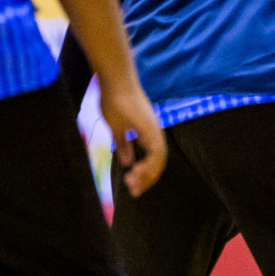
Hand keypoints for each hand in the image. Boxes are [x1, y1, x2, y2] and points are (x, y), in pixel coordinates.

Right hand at [100, 79, 166, 197]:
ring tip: (133, 184)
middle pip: (158, 162)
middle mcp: (154, 132)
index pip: (152, 158)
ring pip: (159, 159)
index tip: (132, 185)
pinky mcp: (151, 128)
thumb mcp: (117, 129)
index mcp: (147, 133)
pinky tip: (135, 172)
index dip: (144, 173)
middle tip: (134, 191)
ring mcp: (154, 130)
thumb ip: (122, 145)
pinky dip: (149, 165)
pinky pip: (156, 151)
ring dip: (147, 174)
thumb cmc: (115, 101)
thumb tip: (126, 161)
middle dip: (147, 178)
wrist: (115, 84)